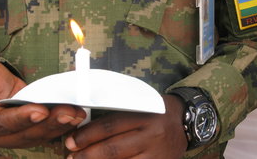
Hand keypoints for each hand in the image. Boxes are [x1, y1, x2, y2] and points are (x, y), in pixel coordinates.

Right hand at [0, 56, 85, 147]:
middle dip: (50, 123)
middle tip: (68, 113)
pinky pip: (49, 129)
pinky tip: (77, 115)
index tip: (39, 111)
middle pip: (28, 132)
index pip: (4, 123)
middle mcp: (3, 134)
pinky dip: (63, 123)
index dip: (22, 118)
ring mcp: (19, 133)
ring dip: (61, 124)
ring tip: (77, 114)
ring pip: (42, 133)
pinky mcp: (32, 129)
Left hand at [65, 95, 187, 158]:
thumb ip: (118, 113)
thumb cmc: (157, 110)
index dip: (87, 135)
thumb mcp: (140, 104)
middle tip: (71, 157)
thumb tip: (87, 125)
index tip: (71, 141)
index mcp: (144, 115)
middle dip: (88, 154)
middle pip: (113, 148)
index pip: (110, 126)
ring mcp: (156, 154)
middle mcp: (151, 135)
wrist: (186, 122)